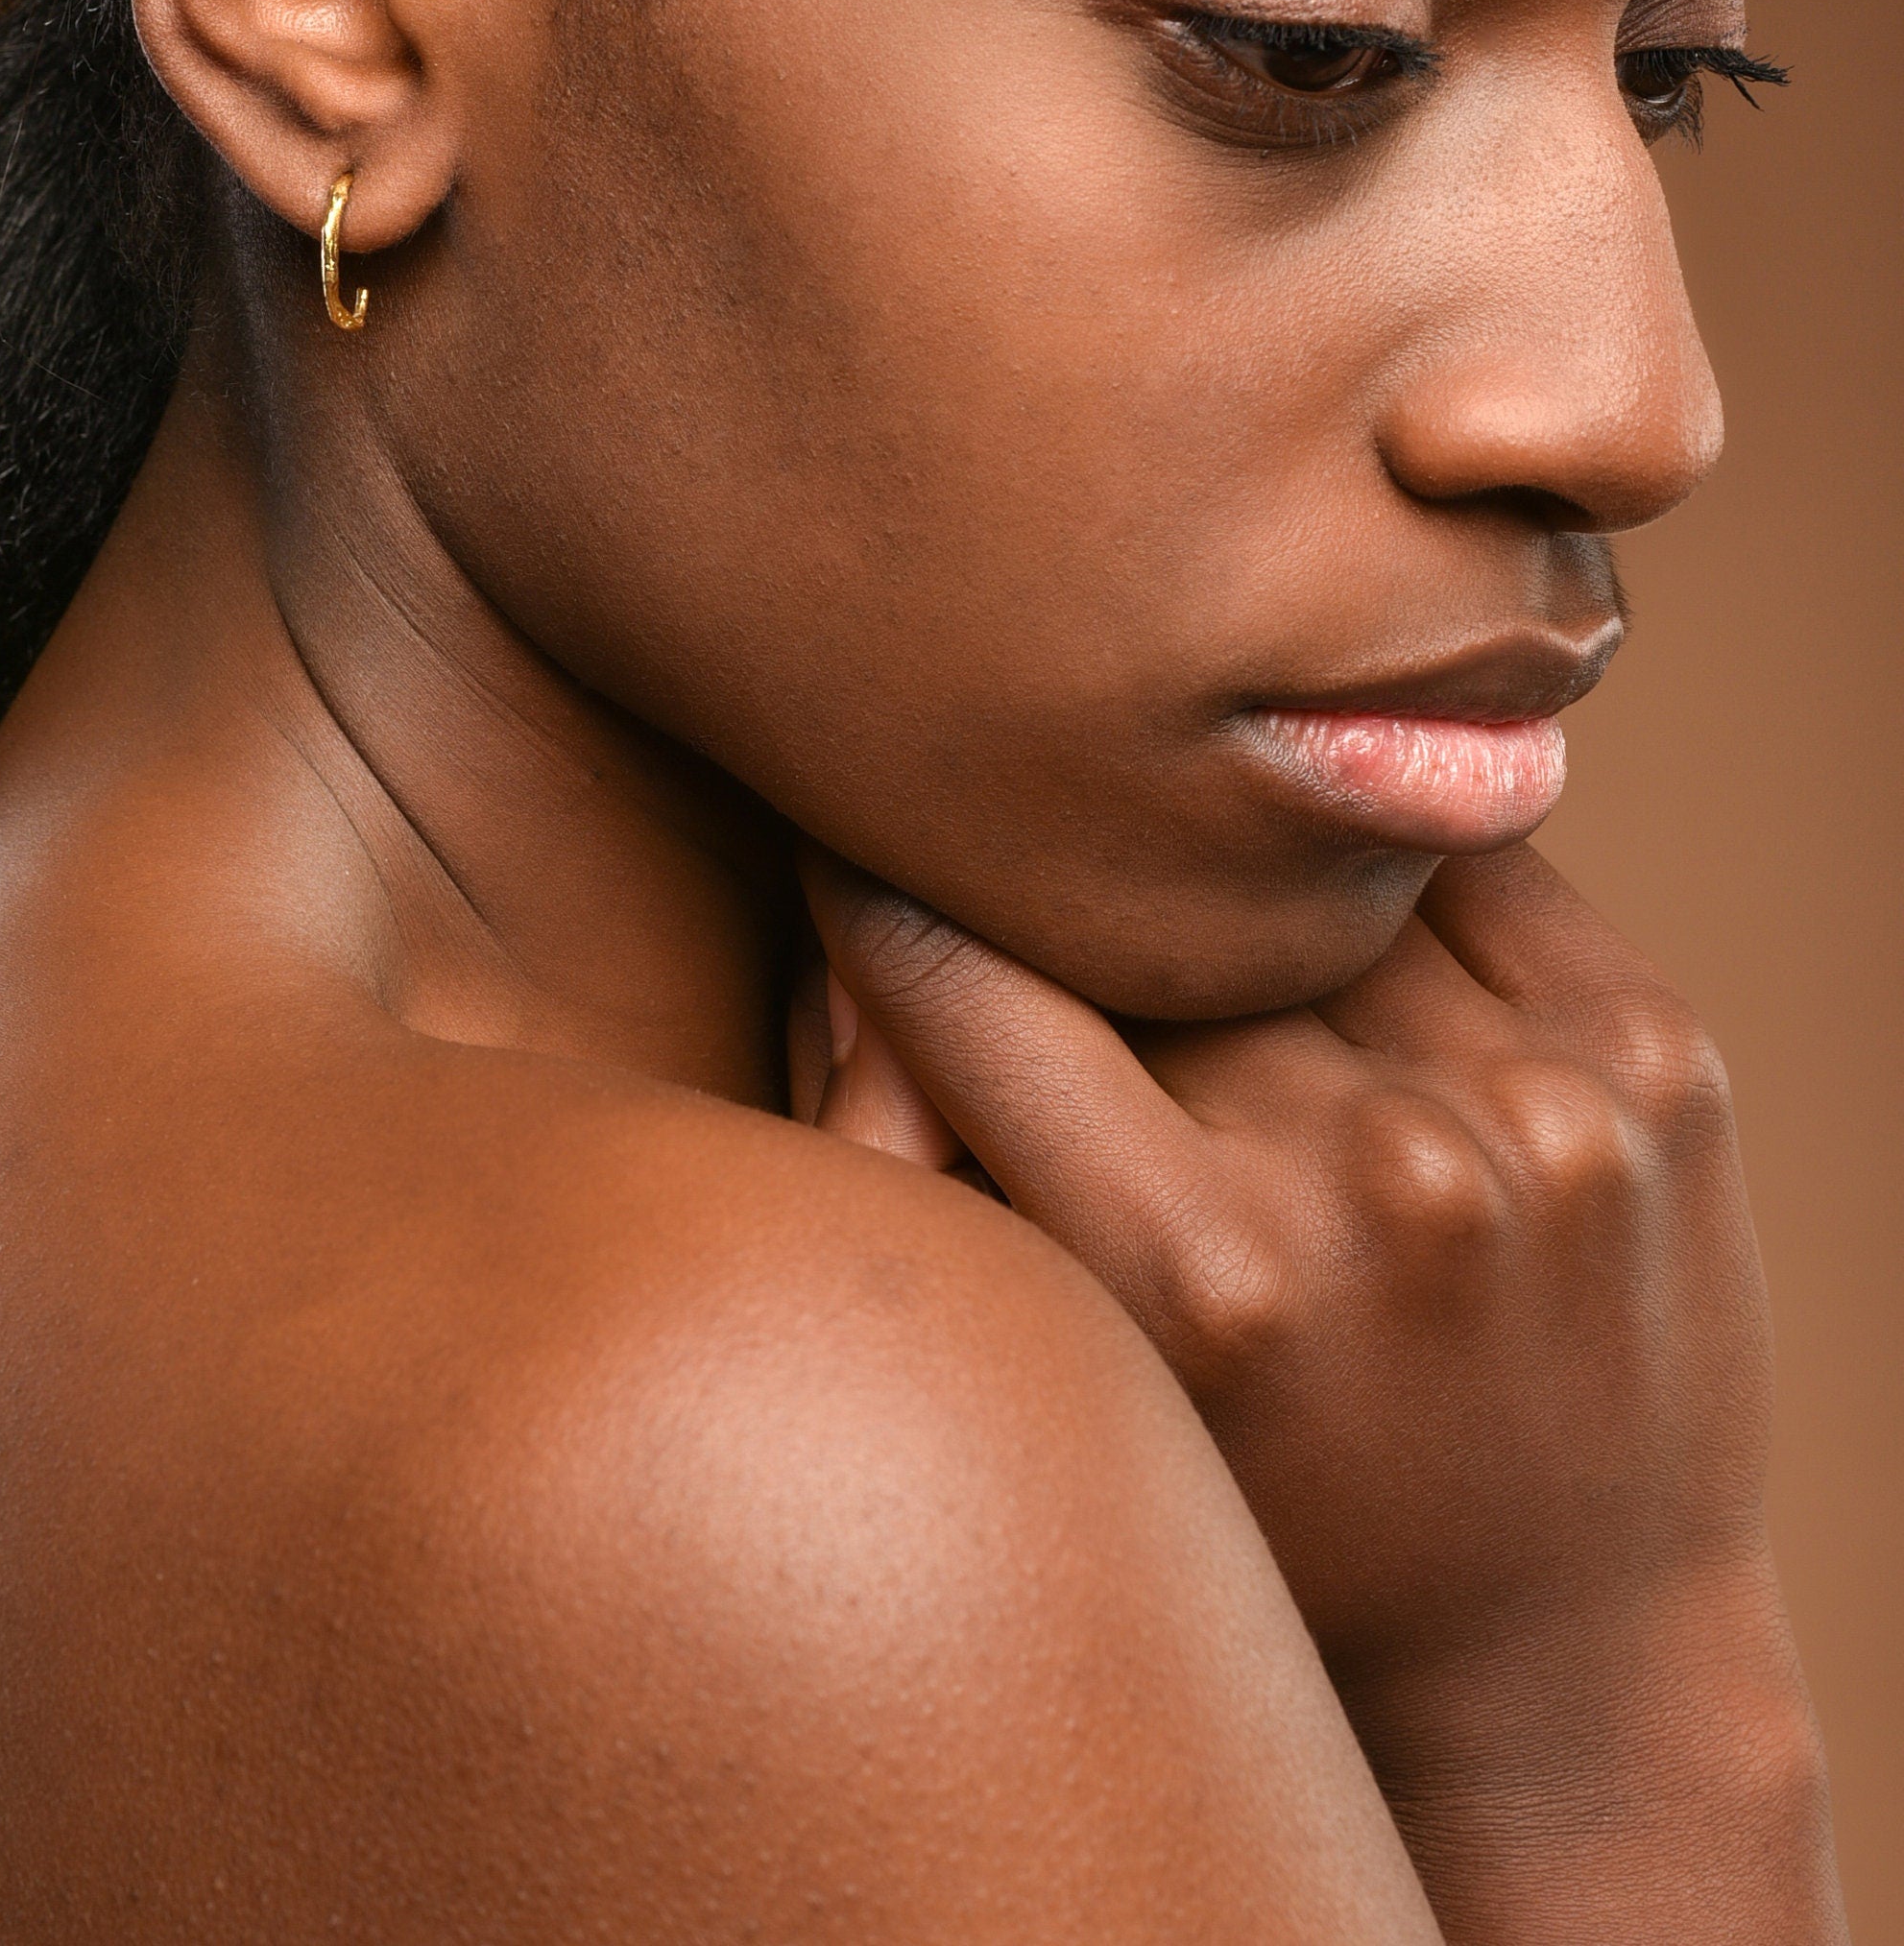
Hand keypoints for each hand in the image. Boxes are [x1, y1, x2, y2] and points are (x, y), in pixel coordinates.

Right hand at [798, 842, 1843, 1941]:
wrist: (1568, 1650)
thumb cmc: (1269, 1520)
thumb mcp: (1072, 1378)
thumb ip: (924, 1151)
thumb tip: (847, 894)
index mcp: (1204, 1278)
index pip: (972, 982)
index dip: (893, 906)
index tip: (862, 856)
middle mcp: (1382, 1185)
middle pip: (1147, 948)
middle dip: (1083, 941)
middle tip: (1059, 951)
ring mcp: (1542, 1110)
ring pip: (1307, 897)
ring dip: (1254, 924)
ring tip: (1240, 994)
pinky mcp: (1659, 1060)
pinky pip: (1475, 871)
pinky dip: (1405, 889)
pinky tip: (1374, 950)